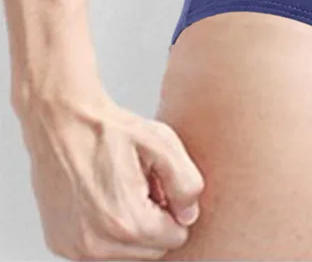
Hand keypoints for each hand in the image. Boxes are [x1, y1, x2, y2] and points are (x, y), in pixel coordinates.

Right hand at [18, 91, 203, 259]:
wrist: (62, 123)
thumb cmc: (109, 130)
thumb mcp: (162, 143)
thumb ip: (186, 183)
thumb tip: (189, 215)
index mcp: (127, 222)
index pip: (176, 238)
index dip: (174, 208)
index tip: (159, 185)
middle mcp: (97, 245)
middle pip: (153, 250)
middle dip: (155, 221)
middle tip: (141, 186)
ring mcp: (75, 248)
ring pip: (129, 253)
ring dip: (133, 228)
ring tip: (122, 190)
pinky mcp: (62, 245)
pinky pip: (103, 251)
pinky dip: (109, 231)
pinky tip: (104, 198)